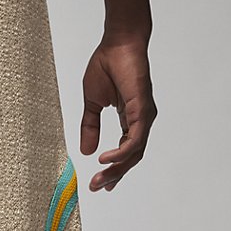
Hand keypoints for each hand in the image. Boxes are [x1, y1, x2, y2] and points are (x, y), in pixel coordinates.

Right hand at [80, 38, 156, 191]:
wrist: (117, 44)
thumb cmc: (107, 66)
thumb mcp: (92, 103)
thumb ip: (90, 127)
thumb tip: (86, 151)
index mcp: (129, 119)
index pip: (125, 151)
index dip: (113, 168)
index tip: (99, 182)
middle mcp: (140, 121)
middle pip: (131, 156)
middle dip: (114, 174)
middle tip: (98, 187)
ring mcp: (143, 116)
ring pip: (135, 152)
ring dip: (117, 167)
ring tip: (100, 178)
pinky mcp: (142, 110)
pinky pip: (135, 138)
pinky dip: (122, 151)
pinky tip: (106, 159)